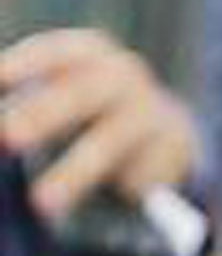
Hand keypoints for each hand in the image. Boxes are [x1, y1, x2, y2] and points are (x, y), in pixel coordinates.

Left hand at [0, 28, 199, 219]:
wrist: (160, 132)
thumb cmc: (87, 108)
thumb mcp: (61, 92)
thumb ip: (22, 108)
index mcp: (91, 55)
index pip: (60, 52)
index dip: (30, 62)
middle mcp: (122, 76)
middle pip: (84, 91)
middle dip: (45, 112)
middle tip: (8, 136)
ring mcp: (148, 109)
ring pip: (111, 140)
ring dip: (74, 171)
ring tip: (41, 202)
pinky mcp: (171, 145)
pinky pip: (142, 170)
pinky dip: (128, 184)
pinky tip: (110, 199)